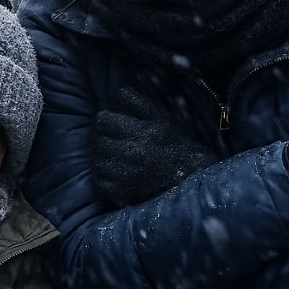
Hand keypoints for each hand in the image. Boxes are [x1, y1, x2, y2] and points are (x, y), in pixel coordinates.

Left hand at [93, 87, 217, 207]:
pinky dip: (105, 179)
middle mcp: (134, 152)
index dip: (107, 120)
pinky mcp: (122, 193)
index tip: (115, 125)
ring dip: (105, 159)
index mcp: (142, 131)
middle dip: (105, 139)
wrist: (191, 179)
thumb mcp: (161, 117)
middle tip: (118, 143)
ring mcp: (127, 175)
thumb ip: (137, 102)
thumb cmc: (175, 144)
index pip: (102, 119)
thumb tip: (114, 94)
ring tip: (120, 159)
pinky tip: (119, 176)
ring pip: (97, 160)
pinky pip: (100, 182)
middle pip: (98, 139)